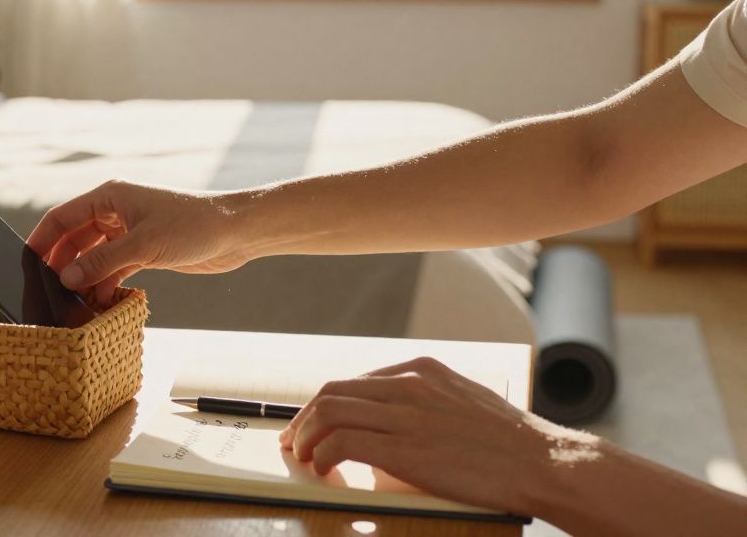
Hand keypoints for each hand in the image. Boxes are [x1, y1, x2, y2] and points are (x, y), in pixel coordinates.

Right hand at [27, 180, 253, 304]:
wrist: (236, 233)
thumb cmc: (194, 225)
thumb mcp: (143, 245)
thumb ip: (103, 262)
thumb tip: (67, 278)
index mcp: (109, 197)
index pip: (62, 217)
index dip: (42, 240)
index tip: (26, 263)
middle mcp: (115, 212)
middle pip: (74, 240)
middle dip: (62, 265)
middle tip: (48, 291)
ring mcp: (129, 233)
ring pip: (94, 257)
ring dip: (85, 279)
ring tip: (75, 303)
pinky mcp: (144, 252)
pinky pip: (113, 269)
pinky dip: (105, 284)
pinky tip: (100, 303)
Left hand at [278, 356, 597, 514]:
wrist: (543, 462)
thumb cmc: (508, 442)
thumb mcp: (461, 400)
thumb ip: (424, 401)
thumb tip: (386, 420)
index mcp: (421, 369)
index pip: (353, 380)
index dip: (323, 404)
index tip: (312, 423)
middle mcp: (409, 384)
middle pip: (332, 391)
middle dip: (305, 417)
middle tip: (295, 441)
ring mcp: (406, 414)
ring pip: (330, 412)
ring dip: (307, 436)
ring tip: (304, 458)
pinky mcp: (405, 447)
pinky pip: (344, 442)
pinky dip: (324, 455)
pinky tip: (325, 469)